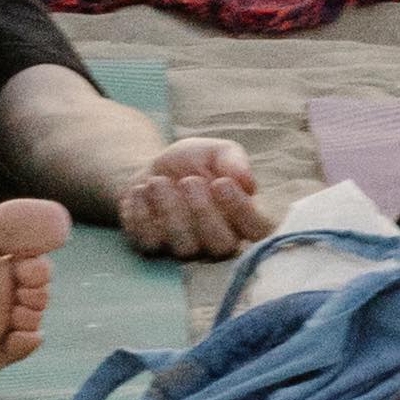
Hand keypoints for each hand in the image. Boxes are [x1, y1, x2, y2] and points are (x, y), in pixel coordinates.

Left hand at [118, 136, 265, 259]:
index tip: (222, 183)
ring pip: (184, 247)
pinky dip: (142, 214)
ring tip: (158, 181)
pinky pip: (150, 241)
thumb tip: (247, 182)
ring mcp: (186, 249)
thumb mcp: (216, 151)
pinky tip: (141, 190)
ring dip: (170, 210)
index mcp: (241, 218)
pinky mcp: (154, 248)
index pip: (257, 230)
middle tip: (189, 181)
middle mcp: (218, 241)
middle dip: (203, 212)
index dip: (242, 211)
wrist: (153, 168)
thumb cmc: (194, 162)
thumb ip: (233, 161)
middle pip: (221, 245)